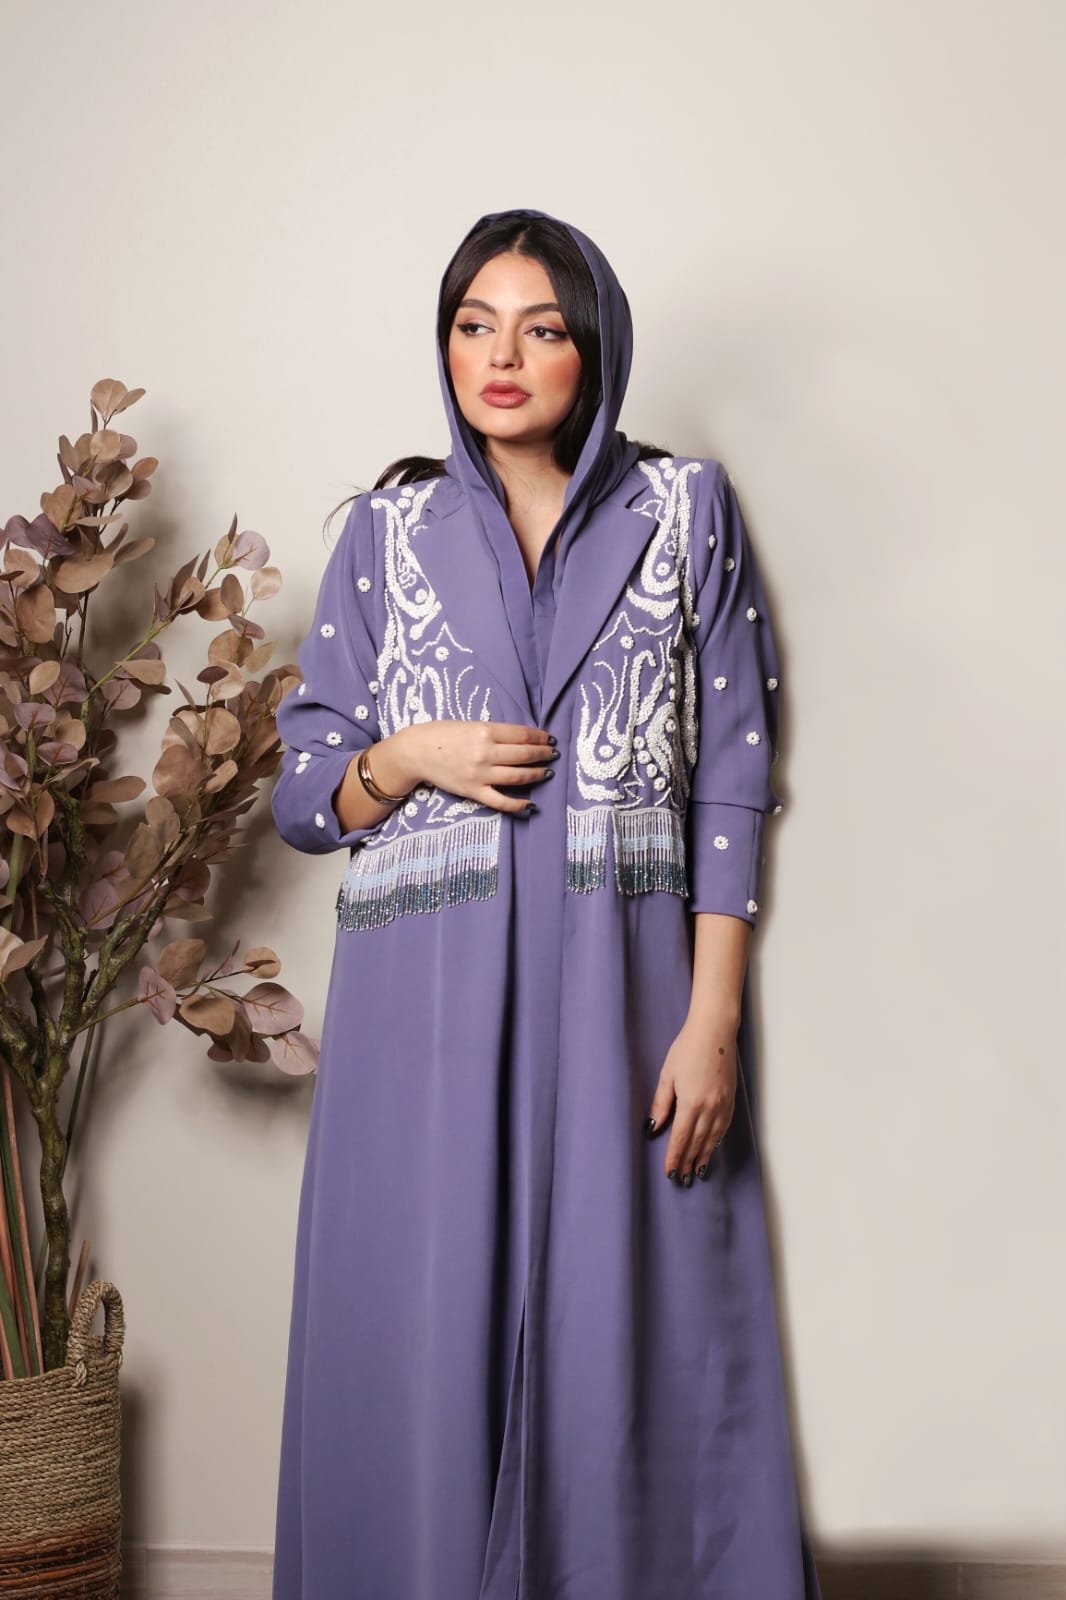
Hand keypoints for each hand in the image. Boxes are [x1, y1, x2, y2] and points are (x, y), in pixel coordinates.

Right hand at [390, 719, 558, 813]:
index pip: (522, 735)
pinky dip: (518, 804)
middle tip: (553, 753)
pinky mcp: (473, 791)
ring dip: (537, 774)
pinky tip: (531, 803)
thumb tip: (521, 739)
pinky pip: (501, 801)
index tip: (549, 738)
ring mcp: (480, 774)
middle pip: (524, 754)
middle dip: (543, 753)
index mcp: (485, 731)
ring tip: (547, 771)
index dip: (540, 736)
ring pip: (518, 776)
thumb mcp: (471, 724)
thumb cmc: (442, 733)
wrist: (416, 752)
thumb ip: (494, 732)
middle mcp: (485, 753)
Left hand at [645, 1017, 737, 1185]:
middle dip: (688, 1162)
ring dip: (704, 1156)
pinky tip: (712, 1147)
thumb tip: (654, 1127)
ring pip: (713, 1138)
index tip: (669, 1173)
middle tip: (681, 1180)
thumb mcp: (667, 1075)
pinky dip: (717, 1141)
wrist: (715, 1031)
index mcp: (691, 1103)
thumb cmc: (687, 1049)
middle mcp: (710, 1108)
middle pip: (697, 1143)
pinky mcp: (731, 1099)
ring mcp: (723, 1104)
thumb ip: (661, 1104)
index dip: (674, 1158)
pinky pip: (724, 1127)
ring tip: (697, 1171)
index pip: (681, 1139)